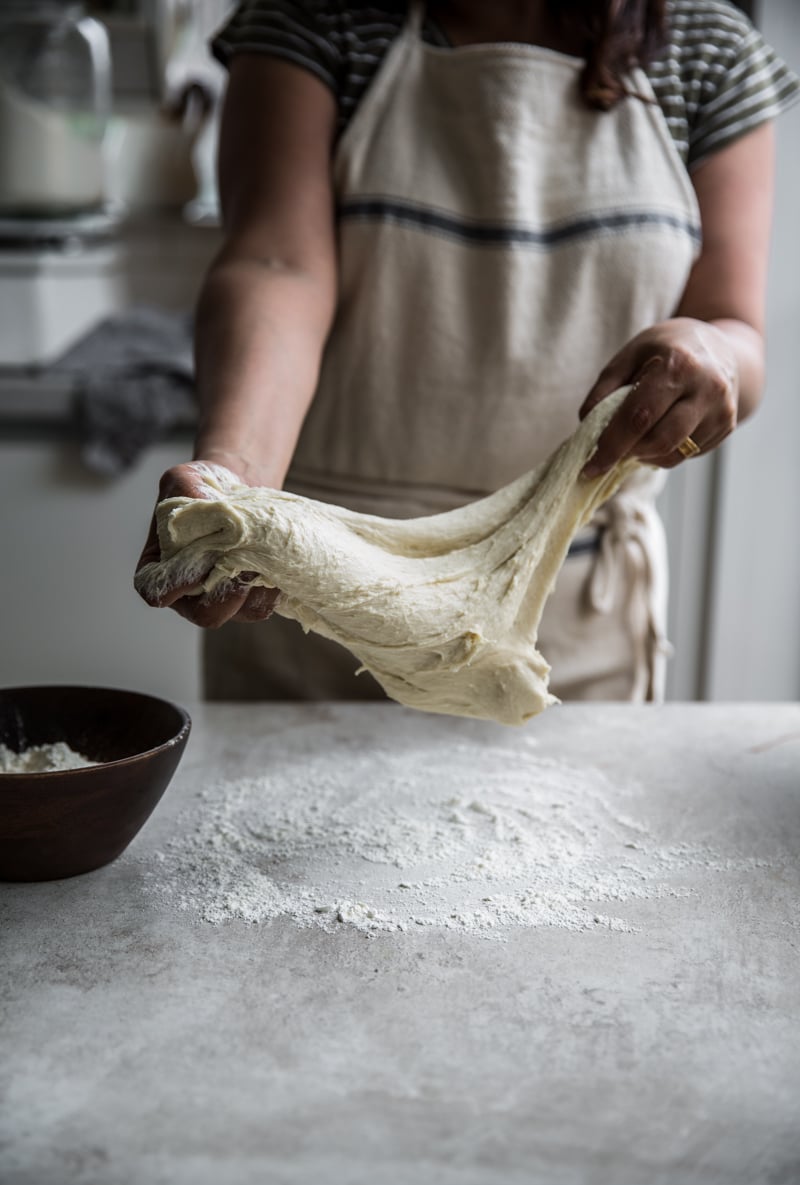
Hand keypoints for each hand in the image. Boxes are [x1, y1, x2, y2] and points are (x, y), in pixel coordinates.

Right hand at [135, 460, 279, 627]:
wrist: (236, 488)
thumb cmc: (202, 486)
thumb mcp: (184, 479)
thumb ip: (186, 494)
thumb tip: (206, 512)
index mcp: (159, 567)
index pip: (155, 591)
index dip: (174, 586)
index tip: (197, 564)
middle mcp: (187, 591)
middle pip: (204, 614)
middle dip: (225, 594)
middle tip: (242, 563)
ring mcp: (220, 597)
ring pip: (238, 612)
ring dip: (253, 588)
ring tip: (261, 555)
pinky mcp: (248, 595)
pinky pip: (261, 604)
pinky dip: (270, 587)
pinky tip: (273, 560)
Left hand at [579, 318, 739, 475]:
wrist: (722, 345)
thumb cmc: (668, 349)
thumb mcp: (632, 354)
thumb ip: (605, 388)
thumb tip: (586, 424)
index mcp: (678, 365)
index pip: (639, 417)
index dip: (611, 446)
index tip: (589, 468)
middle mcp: (706, 388)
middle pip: (660, 441)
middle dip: (629, 454)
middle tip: (610, 455)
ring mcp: (721, 410)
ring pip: (675, 454)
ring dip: (647, 455)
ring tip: (636, 439)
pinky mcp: (727, 426)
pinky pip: (688, 454)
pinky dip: (666, 451)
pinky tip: (661, 431)